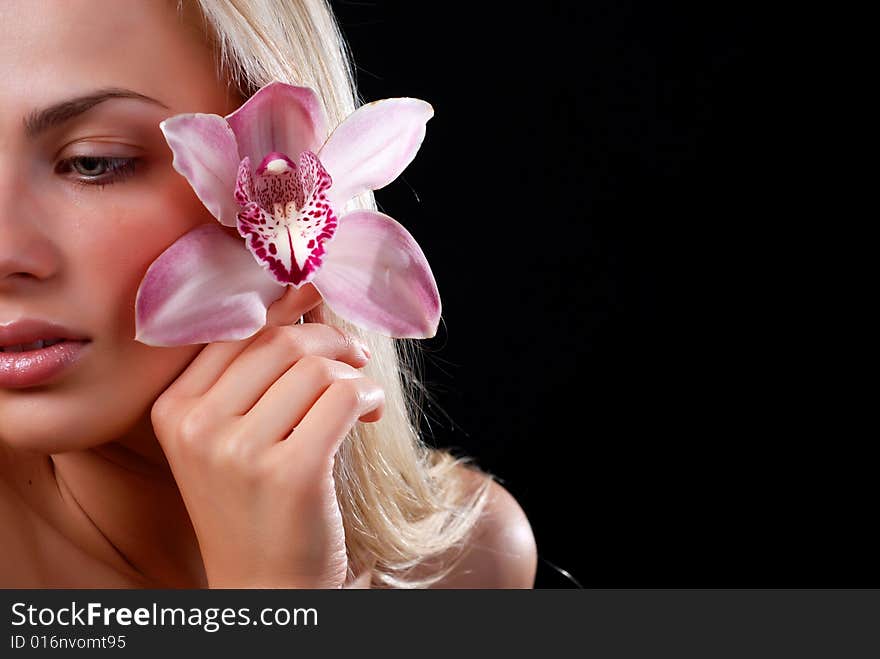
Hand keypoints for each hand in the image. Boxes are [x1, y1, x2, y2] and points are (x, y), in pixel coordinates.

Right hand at [150, 284, 383, 587]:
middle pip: (280, 341)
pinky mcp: (289, 472)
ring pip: (317, 367)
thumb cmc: (255, 503)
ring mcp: (239, 451)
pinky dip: (368, 398)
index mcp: (173, 409)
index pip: (234, 330)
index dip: (284, 304)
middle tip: (354, 356)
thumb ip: (253, 374)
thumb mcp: (231, 437)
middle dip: (330, 339)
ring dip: (353, 375)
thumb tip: (301, 293)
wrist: (265, 585)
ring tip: (360, 402)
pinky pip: (344, 397)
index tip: (317, 289)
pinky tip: (369, 417)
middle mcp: (196, 426)